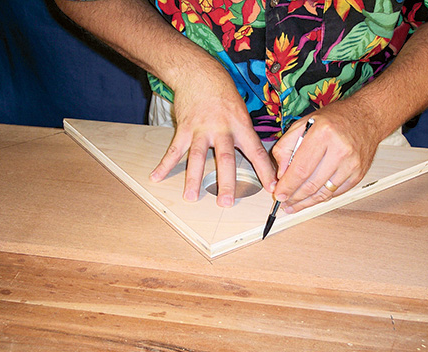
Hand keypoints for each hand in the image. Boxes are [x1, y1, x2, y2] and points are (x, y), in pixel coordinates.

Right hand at [149, 65, 275, 207]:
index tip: (272, 187)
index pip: (256, 151)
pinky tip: (156, 177)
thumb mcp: (241, 111)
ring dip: (193, 179)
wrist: (199, 72)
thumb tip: (256, 157)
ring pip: (197, 157)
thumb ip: (245, 135)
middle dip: (226, 182)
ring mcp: (201, 130)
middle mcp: (222, 129)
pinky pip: (174, 149)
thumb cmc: (224, 93)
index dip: (265, 170)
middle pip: (225, 159)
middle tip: (226, 202)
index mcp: (241, 126)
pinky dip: (164, 164)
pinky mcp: (184, 128)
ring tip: (191, 197)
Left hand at [272, 99, 381, 212]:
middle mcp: (340, 149)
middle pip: (311, 184)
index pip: (300, 169)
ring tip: (294, 204)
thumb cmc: (335, 119)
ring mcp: (352, 163)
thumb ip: (285, 147)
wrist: (366, 117)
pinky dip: (321, 198)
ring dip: (306, 202)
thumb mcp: (303, 124)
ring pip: (324, 193)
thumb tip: (280, 174)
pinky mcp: (358, 174)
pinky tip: (311, 199)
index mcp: (323, 133)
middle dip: (294, 197)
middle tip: (285, 202)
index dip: (287, 186)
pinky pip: (335, 193)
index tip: (279, 194)